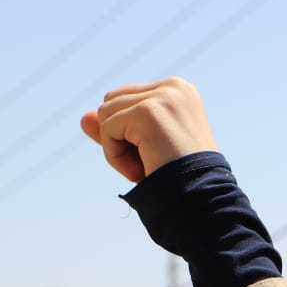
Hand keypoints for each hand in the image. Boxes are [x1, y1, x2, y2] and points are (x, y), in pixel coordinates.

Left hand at [80, 76, 216, 182]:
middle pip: (111, 101)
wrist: (204, 200)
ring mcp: (162, 96)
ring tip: (145, 167)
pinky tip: (140, 170)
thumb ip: (116, 130)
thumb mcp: (144, 149)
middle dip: (120, 137)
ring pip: (105, 113)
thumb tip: (83, 118)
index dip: (129, 134)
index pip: (126, 99)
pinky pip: (107, 128)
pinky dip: (115, 156)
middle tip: (149, 162)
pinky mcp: (148, 111)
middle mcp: (174, 86)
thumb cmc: (180, 179)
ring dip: (117, 148)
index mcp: (179, 90)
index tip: (155, 156)